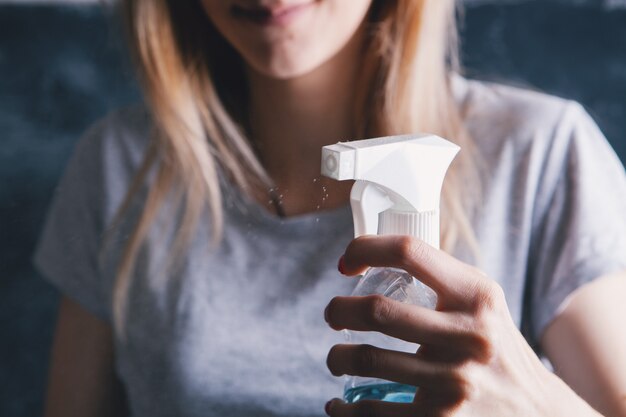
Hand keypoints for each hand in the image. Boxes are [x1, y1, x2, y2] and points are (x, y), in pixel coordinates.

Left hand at [324, 235, 600, 416]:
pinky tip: (338, 404)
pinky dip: (343, 409)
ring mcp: (456, 382)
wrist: (537, 412)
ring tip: (336, 359)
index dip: (366, 248)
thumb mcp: (483, 305)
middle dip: (338, 310)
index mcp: (476, 295)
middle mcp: (469, 335)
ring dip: (337, 358)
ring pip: (365, 359)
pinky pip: (371, 411)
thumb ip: (442, 280)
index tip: (347, 263)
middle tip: (332, 315)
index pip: (409, 252)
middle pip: (377, 310)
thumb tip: (371, 259)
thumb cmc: (495, 348)